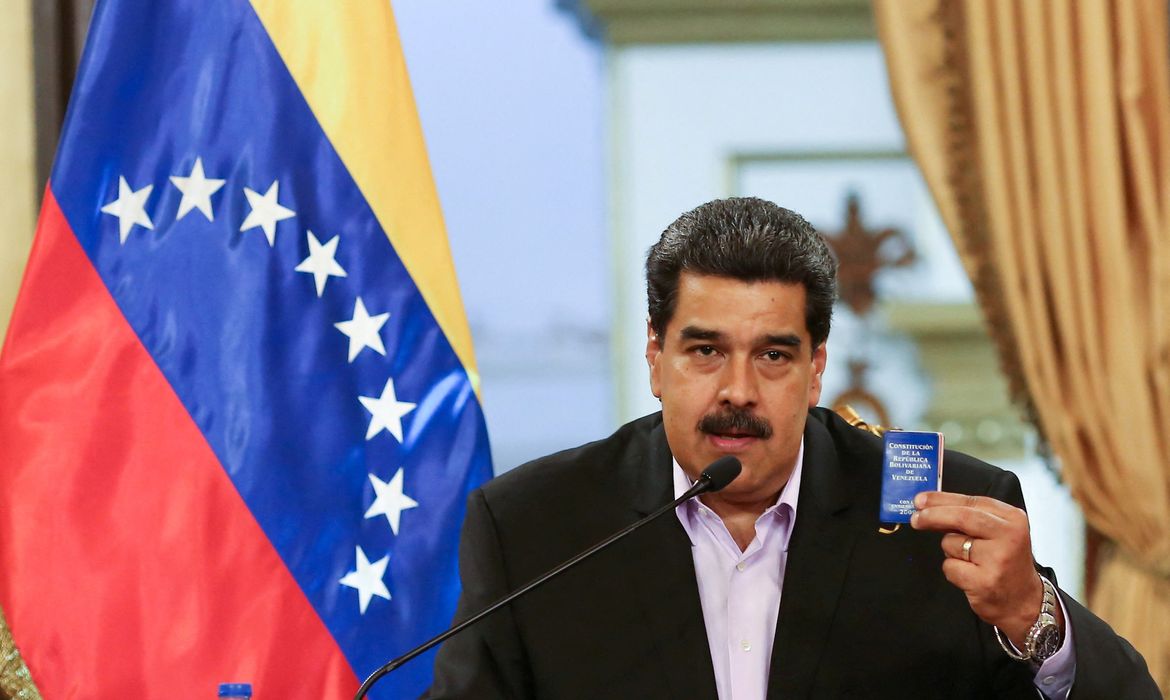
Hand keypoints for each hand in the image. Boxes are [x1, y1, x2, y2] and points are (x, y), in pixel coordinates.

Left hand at [909, 491, 1061, 648]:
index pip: (971, 501)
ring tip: (970, 561)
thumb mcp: (998, 532)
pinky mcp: (985, 582)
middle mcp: (1009, 537)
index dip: (941, 499)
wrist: (1024, 602)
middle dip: (932, 516)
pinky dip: (952, 570)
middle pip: (961, 517)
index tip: (920, 500)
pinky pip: (950, 567)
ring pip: (951, 543)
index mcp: (1013, 519)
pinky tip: (970, 576)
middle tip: (916, 519)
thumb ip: (970, 517)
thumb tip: (929, 506)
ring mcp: (998, 560)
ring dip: (949, 551)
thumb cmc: (1005, 562)